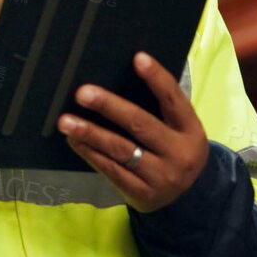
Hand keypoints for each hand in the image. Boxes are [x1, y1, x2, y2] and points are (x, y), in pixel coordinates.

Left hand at [58, 52, 207, 211]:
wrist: (188, 199)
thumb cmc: (175, 151)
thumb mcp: (180, 131)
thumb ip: (161, 110)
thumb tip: (121, 77)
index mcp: (191, 130)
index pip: (173, 99)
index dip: (157, 78)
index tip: (137, 58)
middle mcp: (178, 153)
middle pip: (140, 124)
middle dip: (109, 106)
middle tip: (83, 93)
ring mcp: (160, 176)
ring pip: (121, 149)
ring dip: (90, 133)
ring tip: (66, 121)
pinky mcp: (141, 193)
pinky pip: (111, 170)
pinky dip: (91, 153)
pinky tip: (75, 140)